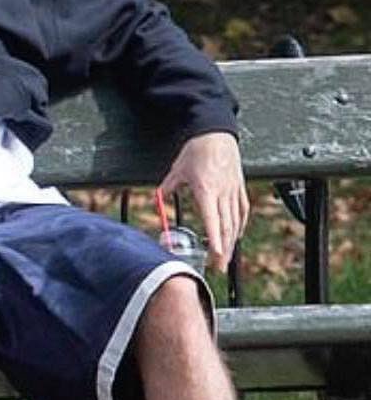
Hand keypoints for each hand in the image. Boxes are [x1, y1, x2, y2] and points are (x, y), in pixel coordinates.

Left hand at [158, 131, 249, 271]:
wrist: (216, 134)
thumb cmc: (197, 150)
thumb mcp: (178, 169)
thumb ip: (168, 187)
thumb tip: (158, 199)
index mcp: (206, 189)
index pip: (212, 219)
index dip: (215, 238)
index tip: (217, 253)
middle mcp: (223, 193)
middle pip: (226, 226)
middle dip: (224, 248)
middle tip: (219, 265)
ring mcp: (233, 191)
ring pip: (235, 221)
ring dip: (232, 241)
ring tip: (227, 257)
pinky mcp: (239, 188)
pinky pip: (242, 211)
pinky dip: (239, 225)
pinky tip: (236, 235)